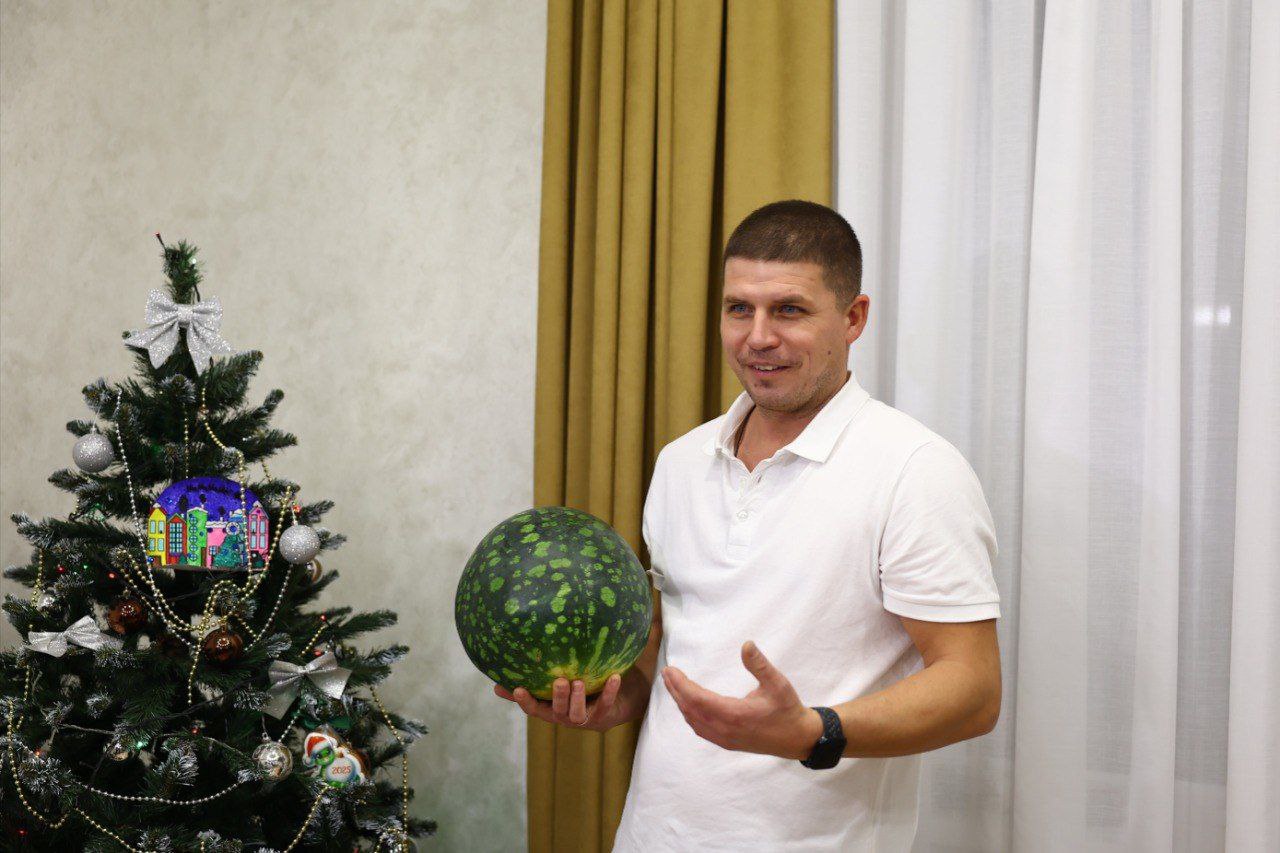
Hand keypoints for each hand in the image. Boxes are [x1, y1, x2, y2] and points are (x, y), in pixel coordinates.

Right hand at [494, 673, 630, 731]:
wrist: (616, 702)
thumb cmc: (580, 690)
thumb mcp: (555, 687)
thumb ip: (533, 685)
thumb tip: (496, 681)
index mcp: (551, 710)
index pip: (534, 709)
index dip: (525, 701)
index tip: (517, 689)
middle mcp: (565, 717)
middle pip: (558, 712)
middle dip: (557, 698)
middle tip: (559, 681)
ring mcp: (585, 719)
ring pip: (578, 714)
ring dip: (578, 699)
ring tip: (579, 682)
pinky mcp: (605, 717)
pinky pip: (606, 705)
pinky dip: (609, 692)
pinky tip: (614, 677)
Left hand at [662, 640, 823, 759]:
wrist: (798, 738)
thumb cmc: (788, 709)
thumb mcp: (778, 684)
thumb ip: (760, 665)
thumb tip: (746, 644)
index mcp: (735, 714)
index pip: (698, 699)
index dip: (681, 685)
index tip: (670, 670)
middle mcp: (726, 729)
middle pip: (691, 710)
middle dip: (676, 691)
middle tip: (666, 673)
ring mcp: (725, 739)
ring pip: (694, 721)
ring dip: (681, 703)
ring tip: (672, 686)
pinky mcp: (727, 742)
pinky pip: (701, 730)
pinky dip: (690, 716)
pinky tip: (687, 706)